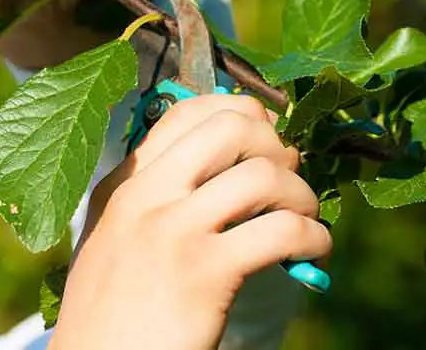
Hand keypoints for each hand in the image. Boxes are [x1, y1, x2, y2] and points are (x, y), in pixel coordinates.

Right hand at [49, 95, 332, 349]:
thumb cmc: (112, 314)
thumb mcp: (117, 240)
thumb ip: (158, 200)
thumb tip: (236, 169)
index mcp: (123, 184)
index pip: (186, 112)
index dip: (241, 114)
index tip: (264, 143)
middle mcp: (144, 196)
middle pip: (231, 128)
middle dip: (275, 146)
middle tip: (287, 180)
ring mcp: (173, 231)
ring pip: (263, 175)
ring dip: (301, 194)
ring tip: (304, 220)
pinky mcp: (204, 272)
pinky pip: (282, 231)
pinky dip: (313, 237)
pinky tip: (312, 253)